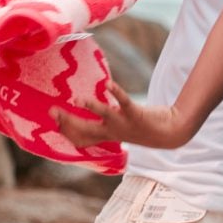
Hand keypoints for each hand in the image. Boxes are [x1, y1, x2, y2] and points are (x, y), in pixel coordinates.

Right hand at [54, 82, 189, 150]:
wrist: (170, 134)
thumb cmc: (142, 127)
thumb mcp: (119, 128)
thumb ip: (103, 123)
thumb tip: (87, 111)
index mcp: (107, 135)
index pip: (80, 139)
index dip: (65, 131)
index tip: (52, 120)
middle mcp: (112, 132)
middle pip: (85, 130)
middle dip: (67, 121)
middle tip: (52, 111)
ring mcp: (123, 123)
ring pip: (103, 118)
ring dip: (90, 108)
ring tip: (77, 100)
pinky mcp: (136, 113)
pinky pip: (124, 102)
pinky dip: (116, 93)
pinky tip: (108, 84)